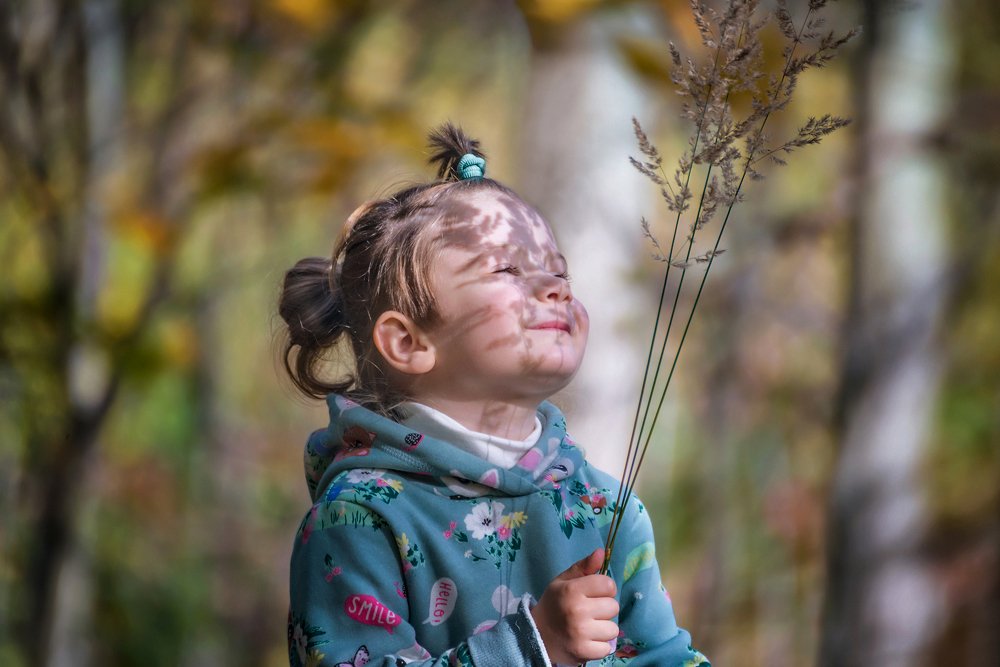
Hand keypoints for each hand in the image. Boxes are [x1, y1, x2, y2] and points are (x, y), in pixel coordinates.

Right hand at [530, 548, 618, 663]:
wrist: (536, 634)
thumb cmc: (554, 604)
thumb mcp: (563, 581)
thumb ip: (583, 567)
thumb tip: (601, 552)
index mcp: (572, 590)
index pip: (608, 585)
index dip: (604, 588)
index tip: (595, 593)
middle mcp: (577, 610)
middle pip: (613, 607)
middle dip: (604, 608)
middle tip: (590, 611)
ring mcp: (581, 633)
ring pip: (612, 629)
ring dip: (603, 628)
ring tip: (589, 627)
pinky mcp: (584, 652)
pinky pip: (607, 647)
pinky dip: (599, 645)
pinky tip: (588, 640)